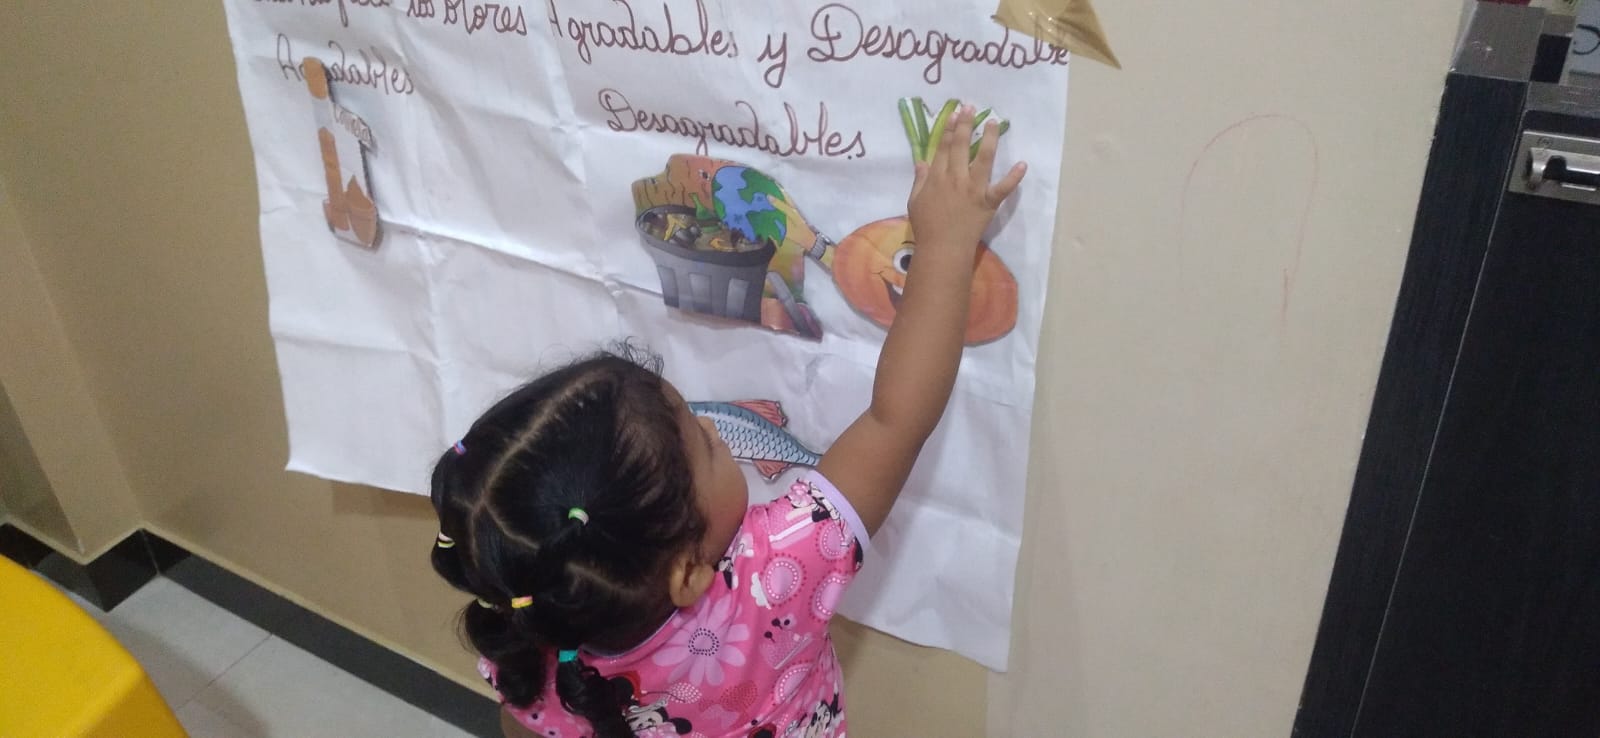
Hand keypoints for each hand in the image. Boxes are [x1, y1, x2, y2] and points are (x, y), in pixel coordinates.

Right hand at [907, 104, 1027, 256]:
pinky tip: (1023, 164)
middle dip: (966, 124)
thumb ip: (919, 180)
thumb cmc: (927, 227)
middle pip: (962, 145)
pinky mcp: (988, 202)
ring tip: (995, 122)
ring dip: (991, 138)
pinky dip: (1014, 177)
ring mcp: (973, 189)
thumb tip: (921, 161)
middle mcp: (956, 178)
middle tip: (971, 106)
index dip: (949, 129)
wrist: (942, 248)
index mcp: (937, 177)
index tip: (954, 113)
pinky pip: (1003, 188)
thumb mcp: (914, 201)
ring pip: (984, 158)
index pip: (944, 147)